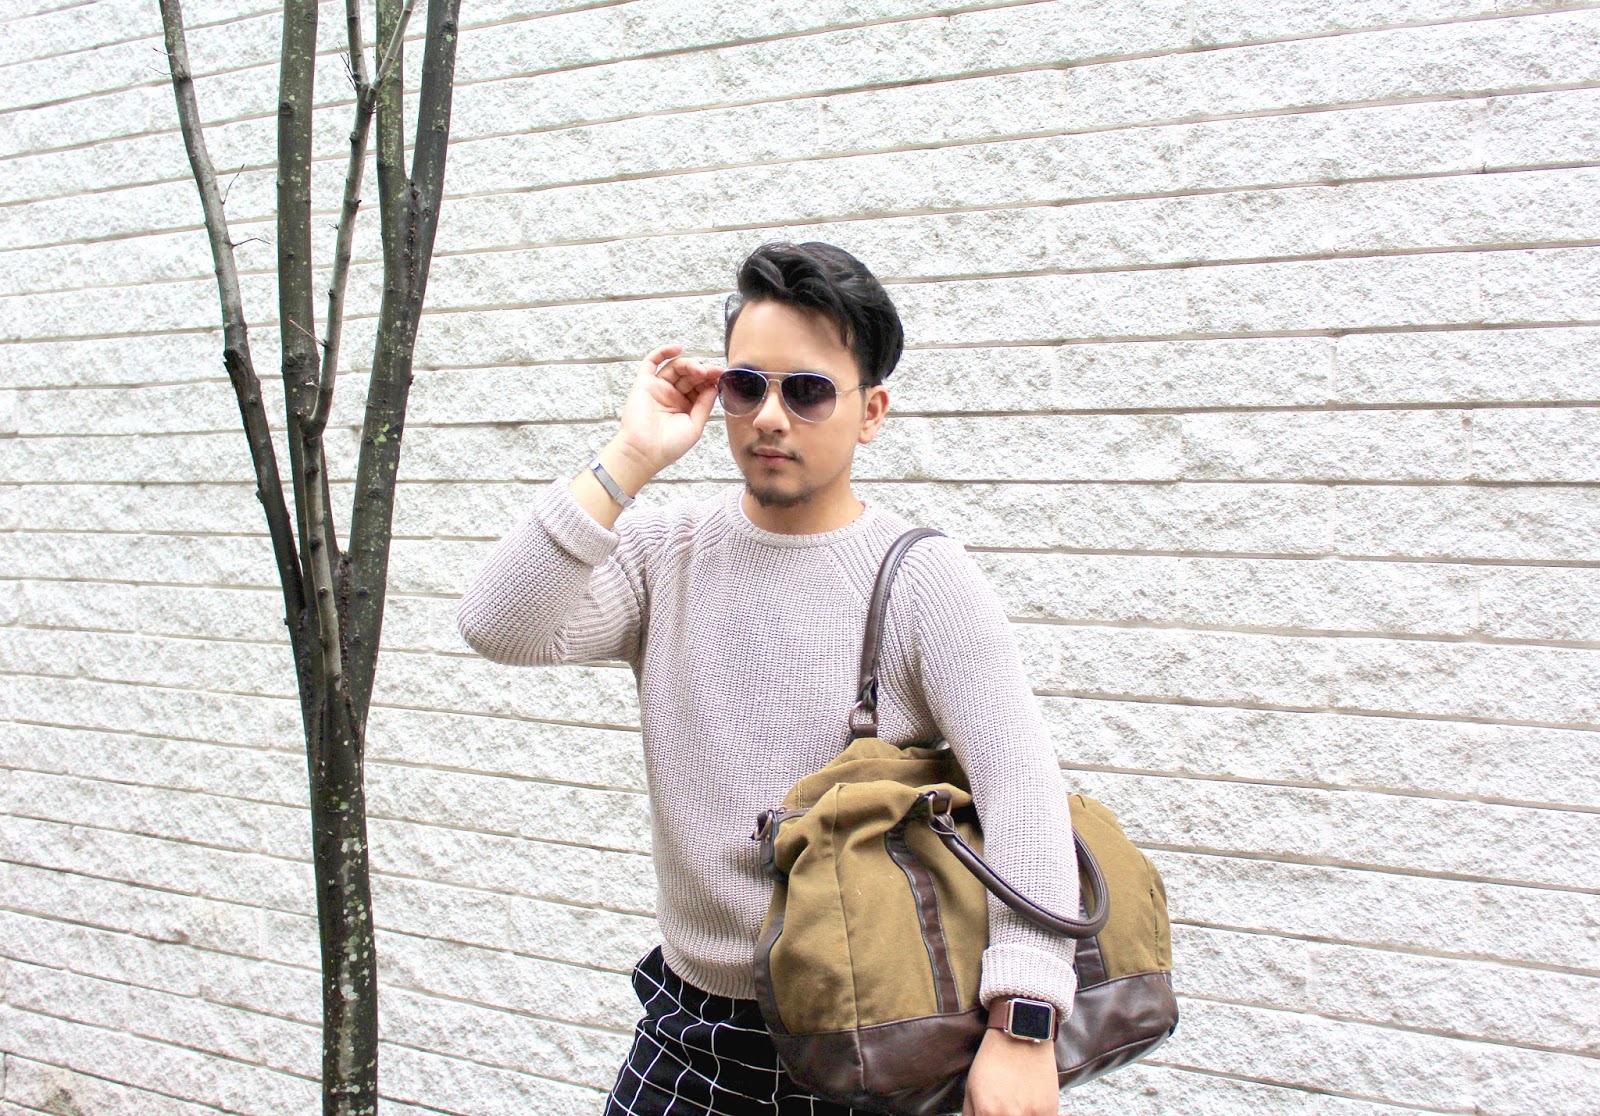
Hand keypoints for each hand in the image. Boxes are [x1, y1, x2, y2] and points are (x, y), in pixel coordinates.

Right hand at [611, 342, 722, 480]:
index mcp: (685, 407)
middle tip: (715, 371)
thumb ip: (704, 405)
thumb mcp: (695, 425)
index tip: (722, 376)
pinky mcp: (644, 384)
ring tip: (699, 370)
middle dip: (704, 371)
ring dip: (689, 364)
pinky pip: (651, 362)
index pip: (700, 387)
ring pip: (675, 368)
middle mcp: (672, 396)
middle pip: (690, 376)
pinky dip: (663, 352)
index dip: (711, 380)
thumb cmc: (669, 446)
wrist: (644, 452)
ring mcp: (658, 388)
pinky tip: (677, 348)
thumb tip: (714, 386)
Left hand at [962, 1027, 1058, 1115]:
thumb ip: (971, 1114)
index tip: (989, 1115)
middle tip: (1002, 1109)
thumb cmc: (993, 1060)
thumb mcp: (971, 1087)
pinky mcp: (1049, 1111)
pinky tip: (1028, 1108)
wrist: (1021, 1036)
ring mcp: (1032, 1115)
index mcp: (987, 1112)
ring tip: (1014, 1107)